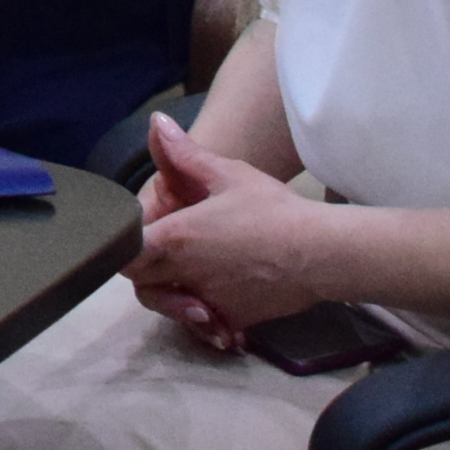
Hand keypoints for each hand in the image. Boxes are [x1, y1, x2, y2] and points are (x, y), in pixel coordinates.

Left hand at [129, 115, 328, 341]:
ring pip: (171, 308)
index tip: (149, 229)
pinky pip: (205, 327)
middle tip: (172, 249)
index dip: (128, 243)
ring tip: (193, 274)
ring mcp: (209, 302)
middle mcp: (186, 276)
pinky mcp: (233, 321)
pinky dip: (205, 319)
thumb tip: (157, 122)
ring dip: (173, 294)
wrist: (323, 253)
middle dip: (148, 270)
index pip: (126, 253)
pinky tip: (217, 302)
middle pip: (143, 284)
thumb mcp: (228, 174)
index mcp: (177, 239)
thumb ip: (185, 154)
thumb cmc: (273, 210)